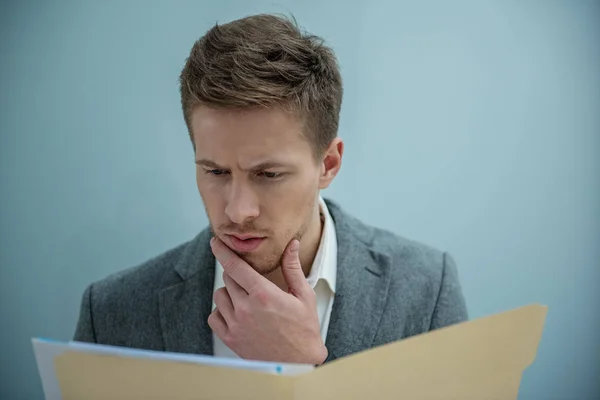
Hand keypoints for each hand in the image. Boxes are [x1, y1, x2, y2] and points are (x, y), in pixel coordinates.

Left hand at [208, 237, 327, 364]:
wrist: (298, 363)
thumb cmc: (304, 330)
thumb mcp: (304, 295)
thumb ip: (292, 267)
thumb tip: (292, 245)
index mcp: (263, 294)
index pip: (234, 265)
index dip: (222, 251)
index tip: (215, 242)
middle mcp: (246, 308)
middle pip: (228, 278)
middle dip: (238, 275)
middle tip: (252, 282)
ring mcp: (236, 325)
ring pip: (219, 296)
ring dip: (229, 292)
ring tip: (246, 298)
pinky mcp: (230, 339)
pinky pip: (214, 316)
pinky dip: (221, 311)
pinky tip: (236, 312)